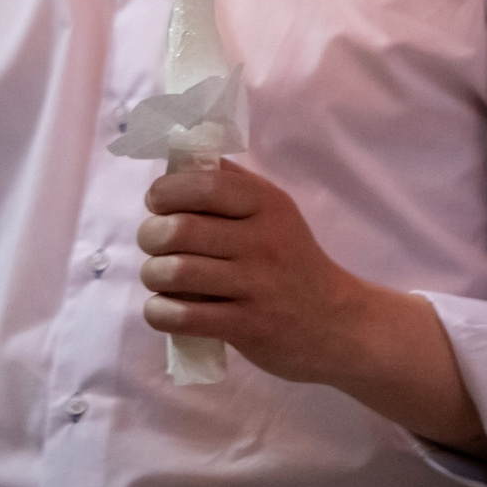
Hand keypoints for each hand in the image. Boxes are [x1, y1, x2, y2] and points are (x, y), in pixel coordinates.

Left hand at [137, 159, 374, 384]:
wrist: (336, 322)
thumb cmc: (293, 261)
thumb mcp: (275, 211)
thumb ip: (231, 184)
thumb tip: (180, 160)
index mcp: (265, 204)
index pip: (202, 184)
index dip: (165, 190)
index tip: (157, 202)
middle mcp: (261, 240)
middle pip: (180, 229)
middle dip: (150, 235)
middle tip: (154, 243)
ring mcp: (255, 285)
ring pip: (175, 272)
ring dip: (153, 274)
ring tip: (159, 276)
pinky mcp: (246, 326)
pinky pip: (183, 316)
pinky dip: (159, 312)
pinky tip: (164, 308)